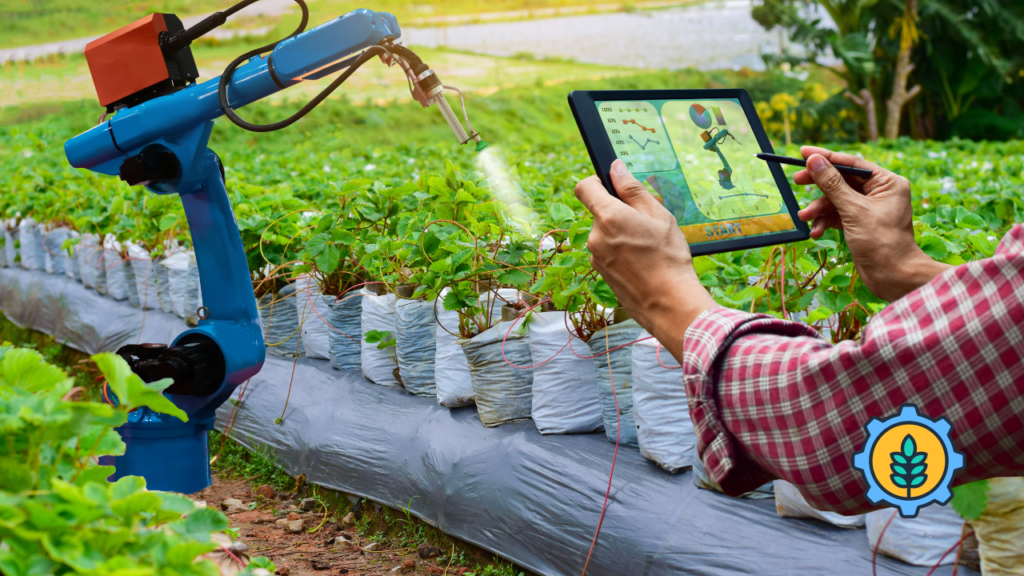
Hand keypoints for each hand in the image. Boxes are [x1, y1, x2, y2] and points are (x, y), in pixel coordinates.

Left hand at [575, 160, 716, 360]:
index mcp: (609, 217)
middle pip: (599, 212)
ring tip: (646, 246)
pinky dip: (620, 251)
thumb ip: (633, 189)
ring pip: (605, 233)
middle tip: (645, 224)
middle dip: (618, 213)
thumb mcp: (658, 216)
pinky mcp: (600, 272)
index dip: (596, 181)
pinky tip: (641, 261)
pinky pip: (607, 251)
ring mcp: (595, 256)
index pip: (584, 187)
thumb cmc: (668, 258)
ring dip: (620, 233)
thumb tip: (616, 168)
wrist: (669, 303)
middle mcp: (596, 236)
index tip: (610, 185)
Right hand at [795, 146, 949, 301]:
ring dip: (819, 208)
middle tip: (796, 180)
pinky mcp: (860, 224)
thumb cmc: (881, 242)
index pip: (852, 163)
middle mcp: (879, 192)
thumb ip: (832, 185)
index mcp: (887, 182)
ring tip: (805, 217)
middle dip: (818, 184)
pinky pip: (837, 216)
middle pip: (841, 180)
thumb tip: (814, 161)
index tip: (803, 153)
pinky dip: (825, 222)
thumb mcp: (853, 210)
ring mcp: (868, 209)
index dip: (826, 157)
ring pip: (836, 200)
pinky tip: (816, 232)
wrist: (893, 276)